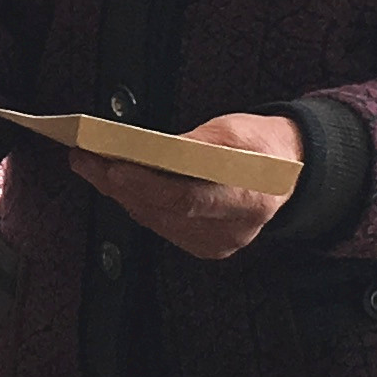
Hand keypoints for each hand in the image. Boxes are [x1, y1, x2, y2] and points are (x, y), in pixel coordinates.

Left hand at [69, 112, 302, 263]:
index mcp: (248, 197)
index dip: (147, 184)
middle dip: (119, 184)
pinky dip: (138, 203)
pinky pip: (161, 226)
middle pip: (163, 210)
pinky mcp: (206, 247)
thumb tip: (150, 150)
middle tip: (86, 159)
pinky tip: (118, 184)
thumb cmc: (262, 147)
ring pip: (156, 220)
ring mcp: (218, 243)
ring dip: (120, 194)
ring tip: (92, 166)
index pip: (188, 197)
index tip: (114, 167)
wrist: (290, 172)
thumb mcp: (236, 129)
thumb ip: (197, 142)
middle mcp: (232, 229)